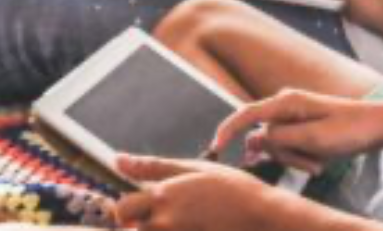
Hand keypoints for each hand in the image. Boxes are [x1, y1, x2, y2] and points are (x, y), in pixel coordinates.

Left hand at [115, 155, 287, 230]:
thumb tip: (117, 160)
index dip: (125, 209)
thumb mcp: (194, 169)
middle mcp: (165, 224)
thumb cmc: (232, 190)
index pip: (121, 209)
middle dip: (141, 225)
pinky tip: (197, 229)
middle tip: (170, 217)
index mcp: (163, 197)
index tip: (138, 208)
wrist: (265, 219)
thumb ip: (152, 167)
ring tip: (188, 223)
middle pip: (133, 230)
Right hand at [212, 90, 381, 174]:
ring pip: (277, 146)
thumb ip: (279, 140)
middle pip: (265, 137)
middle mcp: (285, 106)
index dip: (227, 130)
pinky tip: (320, 161)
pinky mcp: (300, 127)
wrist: (378, 126)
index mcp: (286, 102)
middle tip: (312, 164)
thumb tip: (252, 141)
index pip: (246, 115)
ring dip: (295, 159)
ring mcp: (292, 116)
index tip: (215, 148)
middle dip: (283, 156)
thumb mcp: (313, 139)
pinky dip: (301, 157)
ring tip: (320, 162)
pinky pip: (289, 147)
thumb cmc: (349, 130)